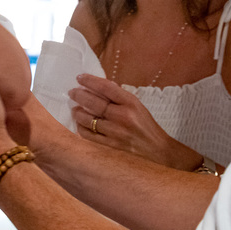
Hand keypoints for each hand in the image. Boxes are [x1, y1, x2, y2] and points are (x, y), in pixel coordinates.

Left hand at [69, 74, 200, 169]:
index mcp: (131, 103)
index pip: (106, 87)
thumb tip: (98, 86)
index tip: (80, 77)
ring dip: (78, 113)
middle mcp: (122, 117)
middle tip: (72, 92)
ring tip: (75, 109)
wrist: (159, 152)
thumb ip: (119, 97)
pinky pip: (88, 136)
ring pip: (88, 120)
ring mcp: (115, 133)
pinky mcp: (110, 147)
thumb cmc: (146, 127)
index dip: (90, 80)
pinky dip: (81, 129)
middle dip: (79, 95)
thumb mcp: (137, 106)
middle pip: (94, 102)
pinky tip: (80, 125)